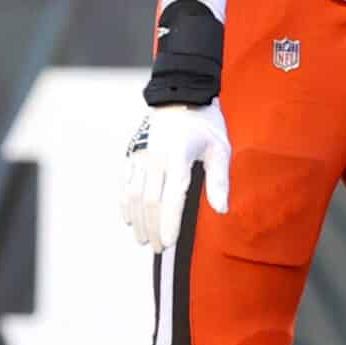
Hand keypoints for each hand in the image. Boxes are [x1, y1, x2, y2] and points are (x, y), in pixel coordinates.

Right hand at [122, 103, 231, 252]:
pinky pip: (124, 183)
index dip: (169, 223)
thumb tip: (221, 210)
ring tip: (143, 240)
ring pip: (133, 194)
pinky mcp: (132, 153)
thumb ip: (220, 180)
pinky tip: (129, 219)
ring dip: (137, 220)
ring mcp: (141, 155)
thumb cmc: (205, 125)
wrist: (180, 95)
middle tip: (158, 249)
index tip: (169, 242)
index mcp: (179, 157)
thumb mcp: (220, 149)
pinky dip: (125, 204)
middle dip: (152, 228)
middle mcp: (155, 157)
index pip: (171, 197)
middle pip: (149, 201)